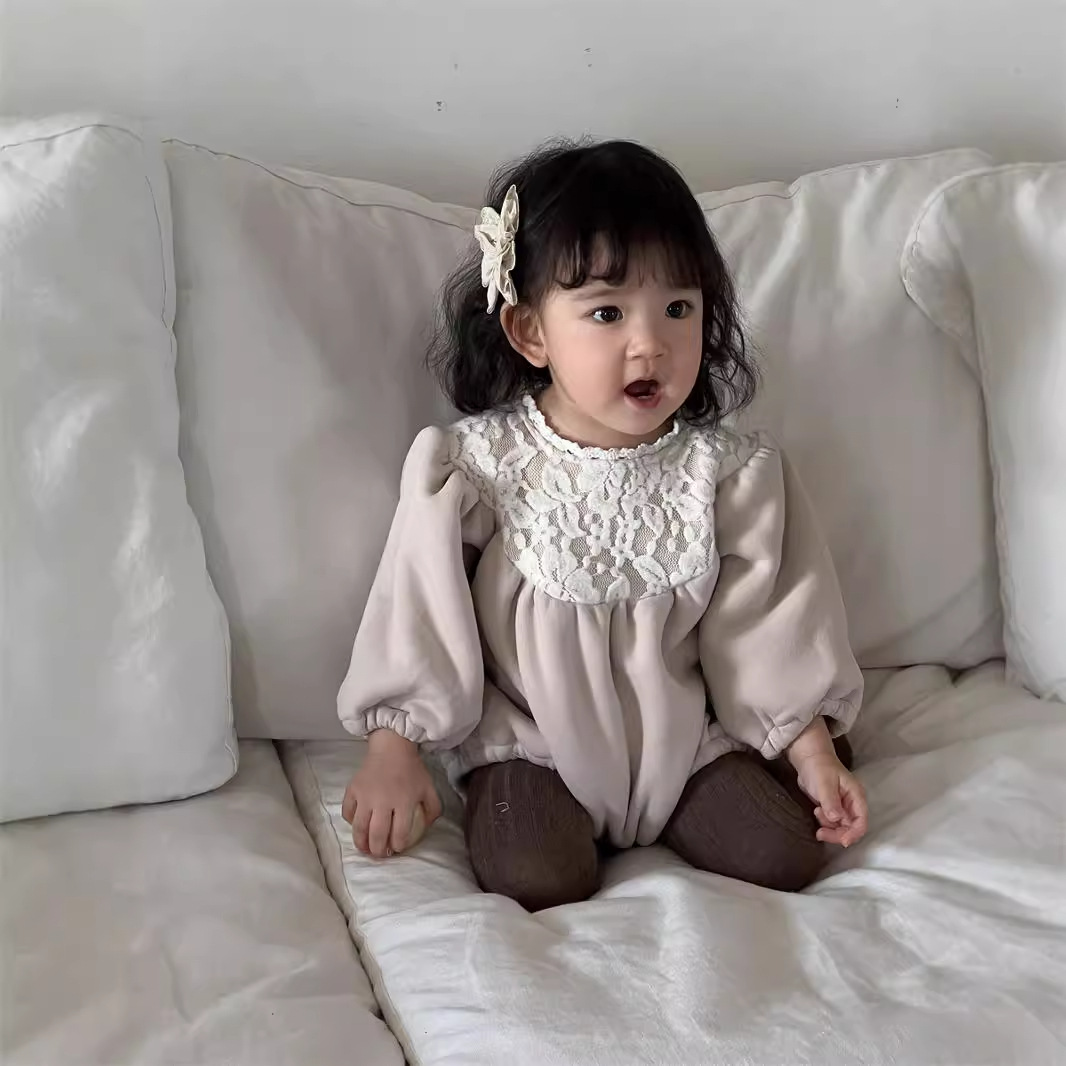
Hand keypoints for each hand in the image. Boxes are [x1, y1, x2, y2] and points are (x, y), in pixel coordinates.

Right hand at [341, 730, 442, 857]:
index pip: (399, 833)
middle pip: (377, 835)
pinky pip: (348, 812)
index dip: (398, 845)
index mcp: (403, 802)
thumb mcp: (429, 788)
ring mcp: (365, 797)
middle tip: (380, 854)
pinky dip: (350, 822)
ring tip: (365, 849)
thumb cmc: (411, 769)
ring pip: (359, 828)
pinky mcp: (353, 790)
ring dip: (361, 843)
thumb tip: (427, 827)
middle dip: (378, 851)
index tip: (397, 848)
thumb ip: (433, 809)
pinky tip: (357, 825)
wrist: (392, 747)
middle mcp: (382, 802)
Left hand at [787, 718, 867, 847]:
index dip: (854, 833)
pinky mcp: (832, 808)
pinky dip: (824, 822)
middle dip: (837, 833)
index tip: (843, 841)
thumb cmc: (819, 767)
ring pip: (841, 827)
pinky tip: (817, 810)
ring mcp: (842, 807)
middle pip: (851, 828)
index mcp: (856, 796)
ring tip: (817, 812)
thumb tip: (836, 818)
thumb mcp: (824, 783)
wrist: (809, 759)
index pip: (861, 821)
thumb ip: (831, 801)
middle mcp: (852, 804)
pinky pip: (832, 823)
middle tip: (821, 833)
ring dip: (829, 827)